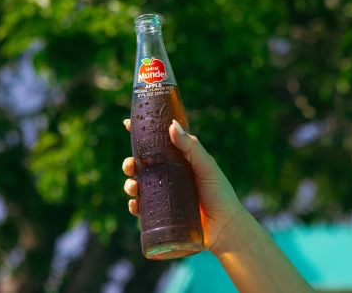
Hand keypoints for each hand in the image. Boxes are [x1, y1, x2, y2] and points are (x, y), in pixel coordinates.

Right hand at [122, 118, 246, 254]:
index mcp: (178, 161)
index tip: (127, 124)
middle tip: (130, 165)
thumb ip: (191, 146)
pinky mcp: (162, 215)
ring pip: (138, 187)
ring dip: (129, 185)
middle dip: (129, 163)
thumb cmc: (219, 193)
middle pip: (141, 166)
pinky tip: (135, 205)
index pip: (156, 144)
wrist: (225, 228)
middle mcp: (168, 176)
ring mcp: (164, 196)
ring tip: (133, 188)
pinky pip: (142, 210)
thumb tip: (171, 125)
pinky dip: (134, 206)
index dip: (140, 134)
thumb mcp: (206, 166)